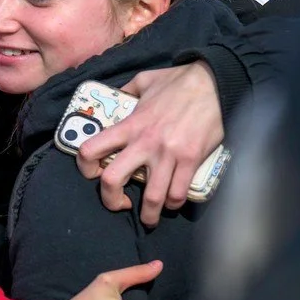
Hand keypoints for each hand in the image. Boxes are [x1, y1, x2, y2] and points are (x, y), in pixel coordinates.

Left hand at [76, 62, 222, 226]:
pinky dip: (174, 203)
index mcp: (129, 124)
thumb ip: (127, 91)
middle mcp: (145, 142)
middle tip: (119, 205)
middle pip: (112, 180)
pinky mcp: (191, 160)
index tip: (93, 175)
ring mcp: (168, 154)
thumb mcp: (144, 80)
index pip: (92, 149)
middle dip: (111, 201)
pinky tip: (173, 202)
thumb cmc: (178, 81)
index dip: (84, 167)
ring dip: (149, 214)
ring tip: (150, 218)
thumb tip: (116, 95)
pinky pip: (178, 193)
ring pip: (151, 197)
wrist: (214, 83)